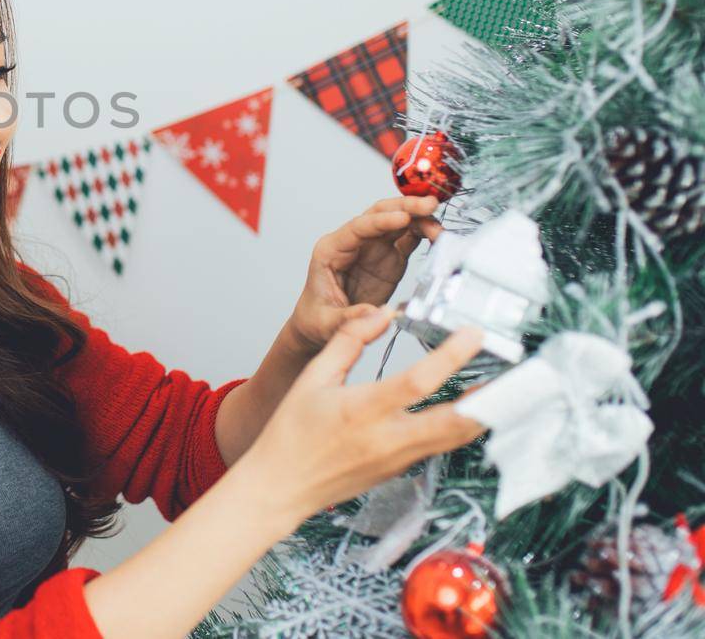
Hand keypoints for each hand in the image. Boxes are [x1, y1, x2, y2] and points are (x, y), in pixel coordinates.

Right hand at [238, 307, 484, 523]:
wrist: (281, 485)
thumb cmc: (291, 433)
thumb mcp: (313, 377)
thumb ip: (348, 341)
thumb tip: (381, 314)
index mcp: (363, 409)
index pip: (418, 381)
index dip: (451, 357)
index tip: (474, 334)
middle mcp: (387, 438)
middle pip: (456, 422)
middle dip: (492, 400)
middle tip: (518, 376)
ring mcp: (398, 459)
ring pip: (456, 438)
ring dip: (483, 416)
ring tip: (505, 392)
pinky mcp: (400, 470)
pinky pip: (441, 447)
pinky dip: (461, 429)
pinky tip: (470, 413)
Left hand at [285, 195, 443, 353]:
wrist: (320, 325)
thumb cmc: (317, 317)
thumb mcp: (328, 322)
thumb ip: (351, 317)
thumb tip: (377, 314)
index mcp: (331, 250)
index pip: (358, 227)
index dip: (382, 220)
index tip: (404, 217)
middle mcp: (353, 244)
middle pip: (380, 214)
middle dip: (405, 206)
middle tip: (429, 204)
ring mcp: (373, 249)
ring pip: (397, 222)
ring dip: (419, 218)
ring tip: (438, 226)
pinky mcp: (389, 258)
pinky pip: (408, 239)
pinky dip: (423, 234)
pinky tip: (437, 235)